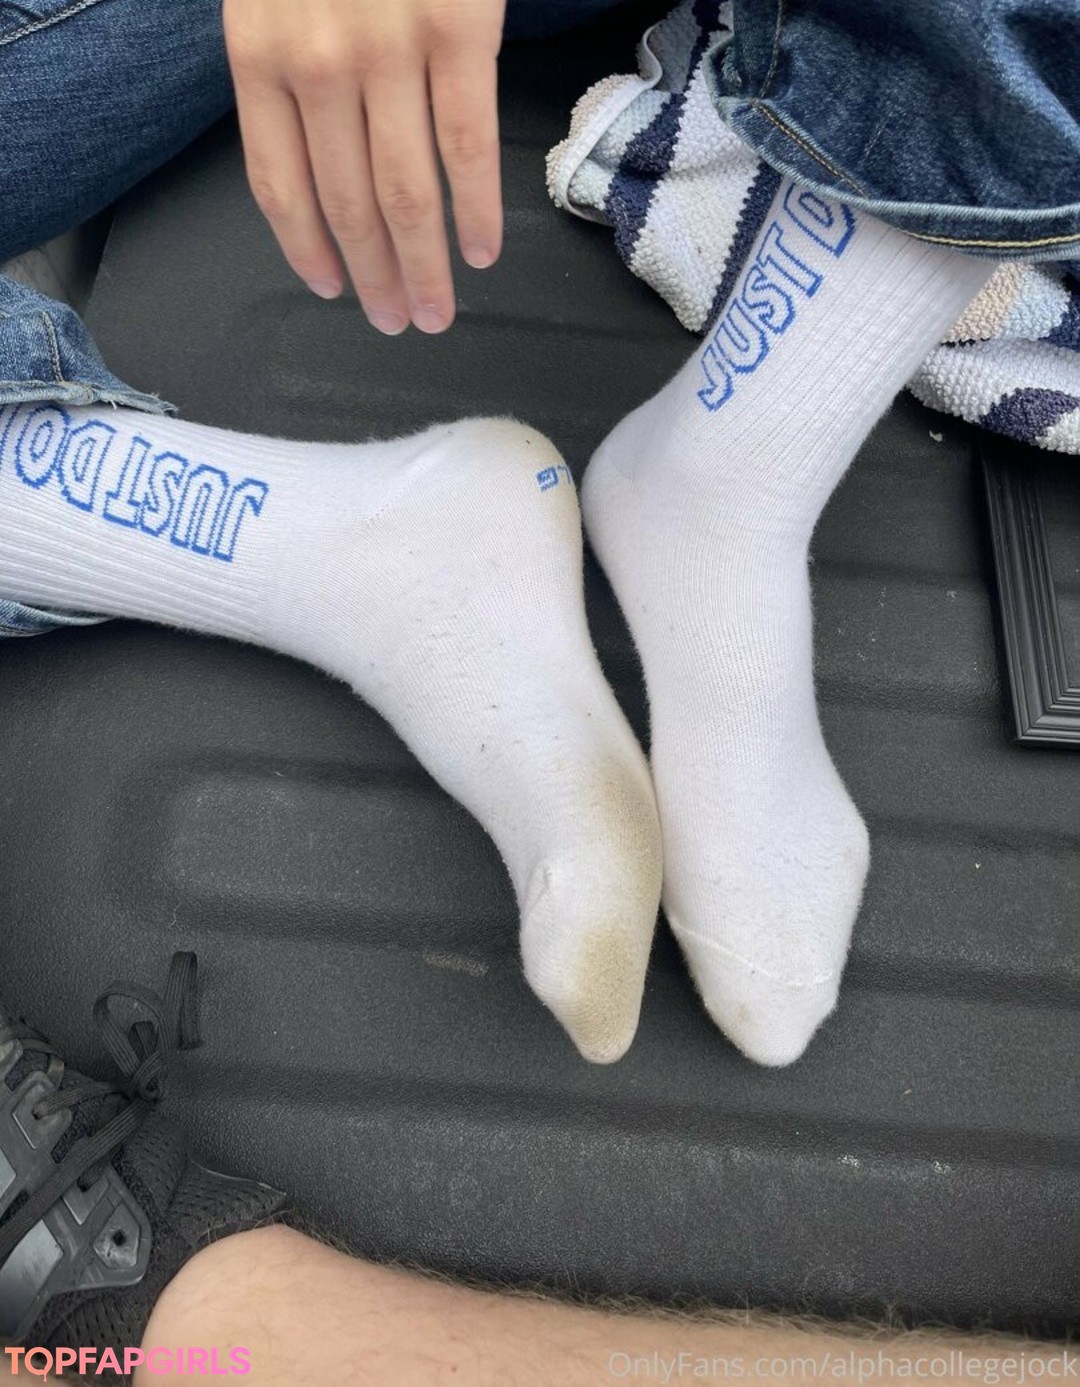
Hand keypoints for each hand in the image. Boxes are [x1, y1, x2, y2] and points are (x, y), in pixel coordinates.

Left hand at [223, 0, 506, 334]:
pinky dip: (477, 209)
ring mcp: (389, 50)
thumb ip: (287, 58)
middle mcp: (318, 62)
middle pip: (347, 202)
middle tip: (394, 320)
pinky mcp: (459, 30)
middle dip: (373, 276)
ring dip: (422, 266)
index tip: (331, 288)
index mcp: (259, 52)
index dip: (306, 248)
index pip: (280, 181)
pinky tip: (481, 251)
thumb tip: (318, 148)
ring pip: (405, 190)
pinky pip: (467, 145)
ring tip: (435, 309)